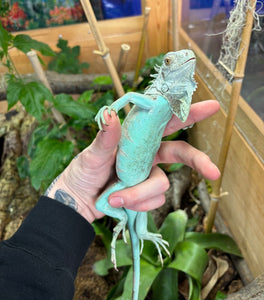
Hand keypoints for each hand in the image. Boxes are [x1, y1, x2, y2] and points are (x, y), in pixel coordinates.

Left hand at [45, 100, 219, 222]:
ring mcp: (148, 176)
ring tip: (116, 196)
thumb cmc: (84, 172)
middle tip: (214, 172)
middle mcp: (148, 155)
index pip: (166, 122)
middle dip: (198, 161)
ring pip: (162, 185)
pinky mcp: (146, 195)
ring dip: (139, 193)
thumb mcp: (93, 153)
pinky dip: (136, 204)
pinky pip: (153, 201)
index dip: (188, 113)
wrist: (78, 201)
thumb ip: (105, 136)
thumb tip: (110, 114)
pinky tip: (120, 202)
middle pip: (181, 153)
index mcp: (138, 138)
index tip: (211, 107)